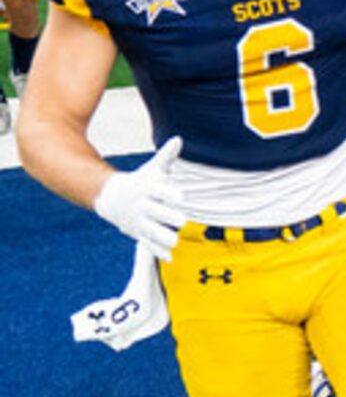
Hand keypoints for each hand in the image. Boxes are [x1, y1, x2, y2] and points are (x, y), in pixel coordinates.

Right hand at [90, 137, 187, 259]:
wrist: (112, 197)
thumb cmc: (140, 182)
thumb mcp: (152, 169)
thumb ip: (166, 157)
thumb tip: (178, 139)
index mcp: (147, 189)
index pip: (158, 191)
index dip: (168, 193)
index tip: (181, 197)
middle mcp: (142, 205)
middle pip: (155, 213)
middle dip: (167, 216)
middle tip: (182, 220)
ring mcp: (139, 221)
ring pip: (152, 231)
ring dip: (163, 236)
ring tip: (175, 239)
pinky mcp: (139, 233)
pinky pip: (148, 244)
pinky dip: (158, 251)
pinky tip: (169, 257)